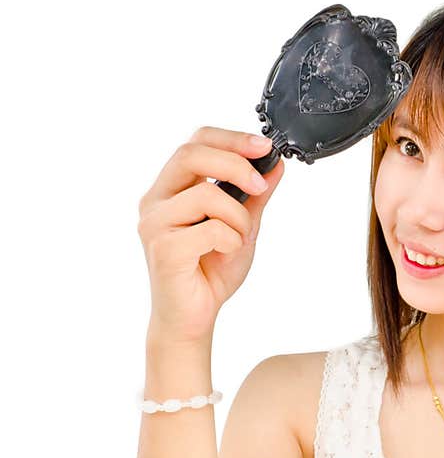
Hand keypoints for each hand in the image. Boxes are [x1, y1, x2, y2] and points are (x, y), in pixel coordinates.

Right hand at [137, 126, 284, 343]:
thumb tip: (274, 166)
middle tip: (261, 185)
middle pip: (191, 154)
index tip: (264, 147)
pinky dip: (231, 241)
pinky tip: (225, 255)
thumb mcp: (242, 227)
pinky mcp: (164, 248)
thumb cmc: (210, 273)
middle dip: (235, 163)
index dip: (230, 139)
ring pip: (206, 194)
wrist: (192, 319)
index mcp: (171, 189)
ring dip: (238, 217)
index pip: (195, 143)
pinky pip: (210, 229)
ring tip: (239, 239)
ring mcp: (155, 224)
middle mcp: (156, 201)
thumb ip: (254, 197)